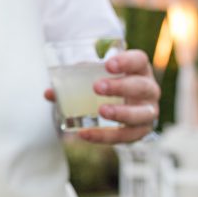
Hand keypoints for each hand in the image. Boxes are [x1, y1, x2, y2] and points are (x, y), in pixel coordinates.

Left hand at [44, 48, 160, 144]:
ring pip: (141, 113)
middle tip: (97, 87)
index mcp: (138, 70)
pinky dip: (106, 136)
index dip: (126, 61)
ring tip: (101, 111)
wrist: (123, 106)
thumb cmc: (105, 85)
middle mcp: (148, 89)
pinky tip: (86, 133)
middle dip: (120, 87)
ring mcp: (148, 111)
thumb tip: (48, 93)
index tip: (107, 64)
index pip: (139, 60)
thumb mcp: (91, 78)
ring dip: (121, 113)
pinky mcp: (141, 131)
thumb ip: (72, 82)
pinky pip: (127, 136)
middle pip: (141, 86)